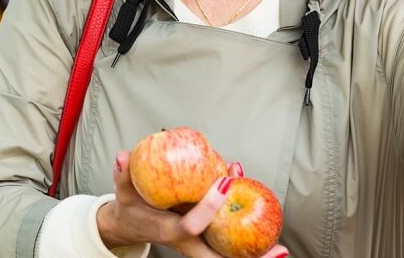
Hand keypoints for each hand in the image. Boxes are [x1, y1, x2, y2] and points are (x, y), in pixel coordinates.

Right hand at [96, 152, 287, 257]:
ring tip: (280, 250)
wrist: (131, 225)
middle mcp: (188, 243)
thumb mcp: (124, 192)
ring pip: (229, 257)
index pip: (191, 225)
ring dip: (255, 256)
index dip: (207, 207)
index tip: (223, 182)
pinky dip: (249, 241)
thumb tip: (123, 157)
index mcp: (169, 231)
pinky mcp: (207, 242)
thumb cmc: (131, 208)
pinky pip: (230, 246)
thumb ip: (123, 176)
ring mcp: (199, 246)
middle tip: (279, 251)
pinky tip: (268, 227)